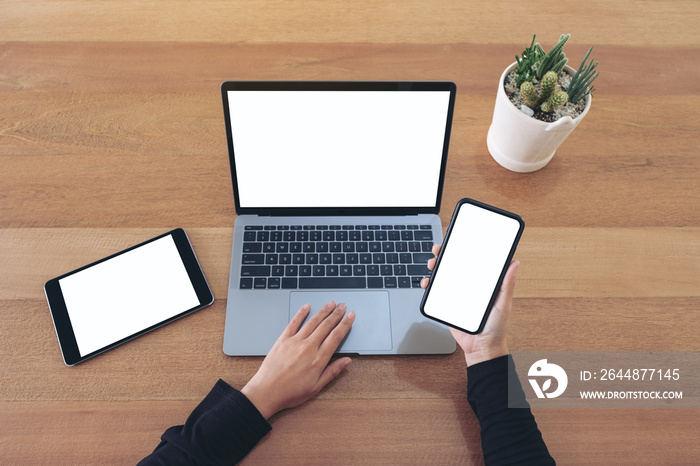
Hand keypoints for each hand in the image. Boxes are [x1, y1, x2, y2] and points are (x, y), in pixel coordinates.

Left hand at [240, 301, 354, 418]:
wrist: (266, 392)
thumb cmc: (290, 392)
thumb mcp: (316, 387)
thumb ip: (332, 371)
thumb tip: (347, 361)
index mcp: (318, 360)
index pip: (336, 337)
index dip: (345, 325)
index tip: (350, 317)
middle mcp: (308, 348)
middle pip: (326, 326)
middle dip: (336, 314)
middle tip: (343, 306)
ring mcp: (295, 342)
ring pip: (312, 322)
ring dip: (323, 311)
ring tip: (331, 303)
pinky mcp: (283, 340)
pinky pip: (294, 323)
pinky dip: (301, 313)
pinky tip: (307, 306)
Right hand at [421, 244, 518, 366]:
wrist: (481, 348)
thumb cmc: (496, 327)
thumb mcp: (503, 304)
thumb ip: (507, 285)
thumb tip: (515, 262)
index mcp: (483, 282)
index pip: (473, 260)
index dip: (464, 247)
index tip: (457, 239)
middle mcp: (469, 285)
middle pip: (454, 264)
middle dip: (444, 254)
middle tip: (439, 250)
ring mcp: (457, 293)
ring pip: (443, 275)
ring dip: (435, 267)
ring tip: (432, 265)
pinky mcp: (447, 303)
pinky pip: (435, 292)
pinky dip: (429, 285)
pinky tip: (427, 282)